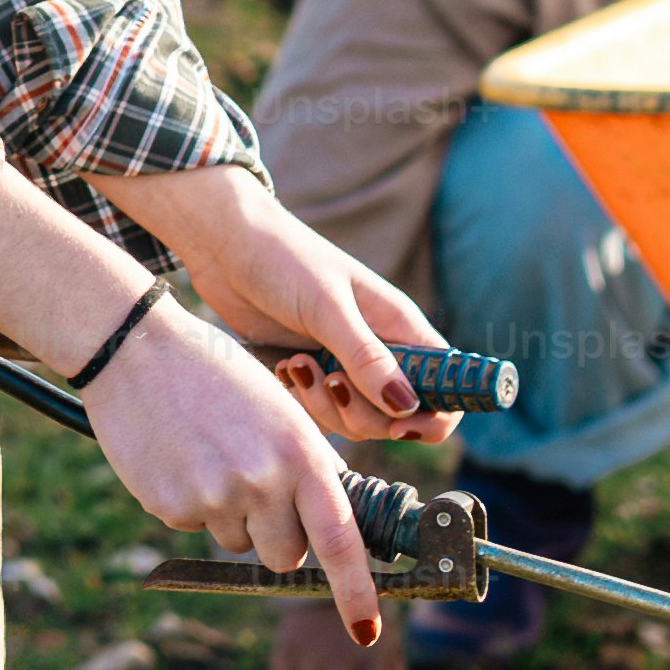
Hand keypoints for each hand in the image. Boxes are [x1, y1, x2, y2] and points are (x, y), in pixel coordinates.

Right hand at [74, 303, 392, 648]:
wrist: (138, 349)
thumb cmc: (219, 375)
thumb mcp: (280, 411)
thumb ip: (306, 468)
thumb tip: (323, 529)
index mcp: (301, 453)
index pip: (339, 540)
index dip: (357, 594)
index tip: (366, 634)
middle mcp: (262, 481)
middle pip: (285, 556)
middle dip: (279, 538)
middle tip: (257, 488)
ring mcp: (214, 497)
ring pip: (240, 543)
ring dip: (233, 516)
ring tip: (211, 455)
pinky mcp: (169, 507)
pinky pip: (196, 527)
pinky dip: (192, 502)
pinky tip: (180, 457)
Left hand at [99, 165, 456, 445]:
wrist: (224, 244)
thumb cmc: (282, 259)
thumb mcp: (327, 307)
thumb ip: (366, 357)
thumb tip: (407, 406)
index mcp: (400, 326)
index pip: (445, 383)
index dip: (434, 415)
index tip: (399, 425)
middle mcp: (380, 349)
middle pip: (398, 416)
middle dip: (364, 415)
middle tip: (329, 384)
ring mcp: (344, 364)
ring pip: (356, 420)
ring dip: (326, 407)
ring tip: (296, 366)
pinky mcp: (310, 374)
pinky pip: (320, 413)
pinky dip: (302, 401)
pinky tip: (283, 369)